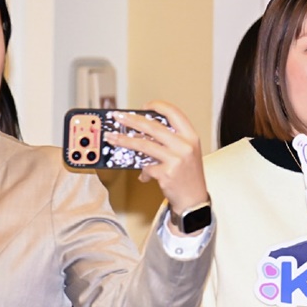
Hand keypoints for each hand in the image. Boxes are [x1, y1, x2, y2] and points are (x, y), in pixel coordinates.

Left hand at [111, 102, 208, 216]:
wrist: (194, 200)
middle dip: (132, 120)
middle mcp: (185, 146)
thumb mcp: (186, 152)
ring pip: (144, 145)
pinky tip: (143, 175)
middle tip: (118, 117)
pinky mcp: (166, 173)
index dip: (157, 106)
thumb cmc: (188, 175)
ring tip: (112, 137)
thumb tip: (142, 131)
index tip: (144, 106)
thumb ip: (170, 140)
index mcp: (191, 137)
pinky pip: (146, 166)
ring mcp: (176, 160)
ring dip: (124, 140)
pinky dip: (142, 170)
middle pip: (153, 127)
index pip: (174, 113)